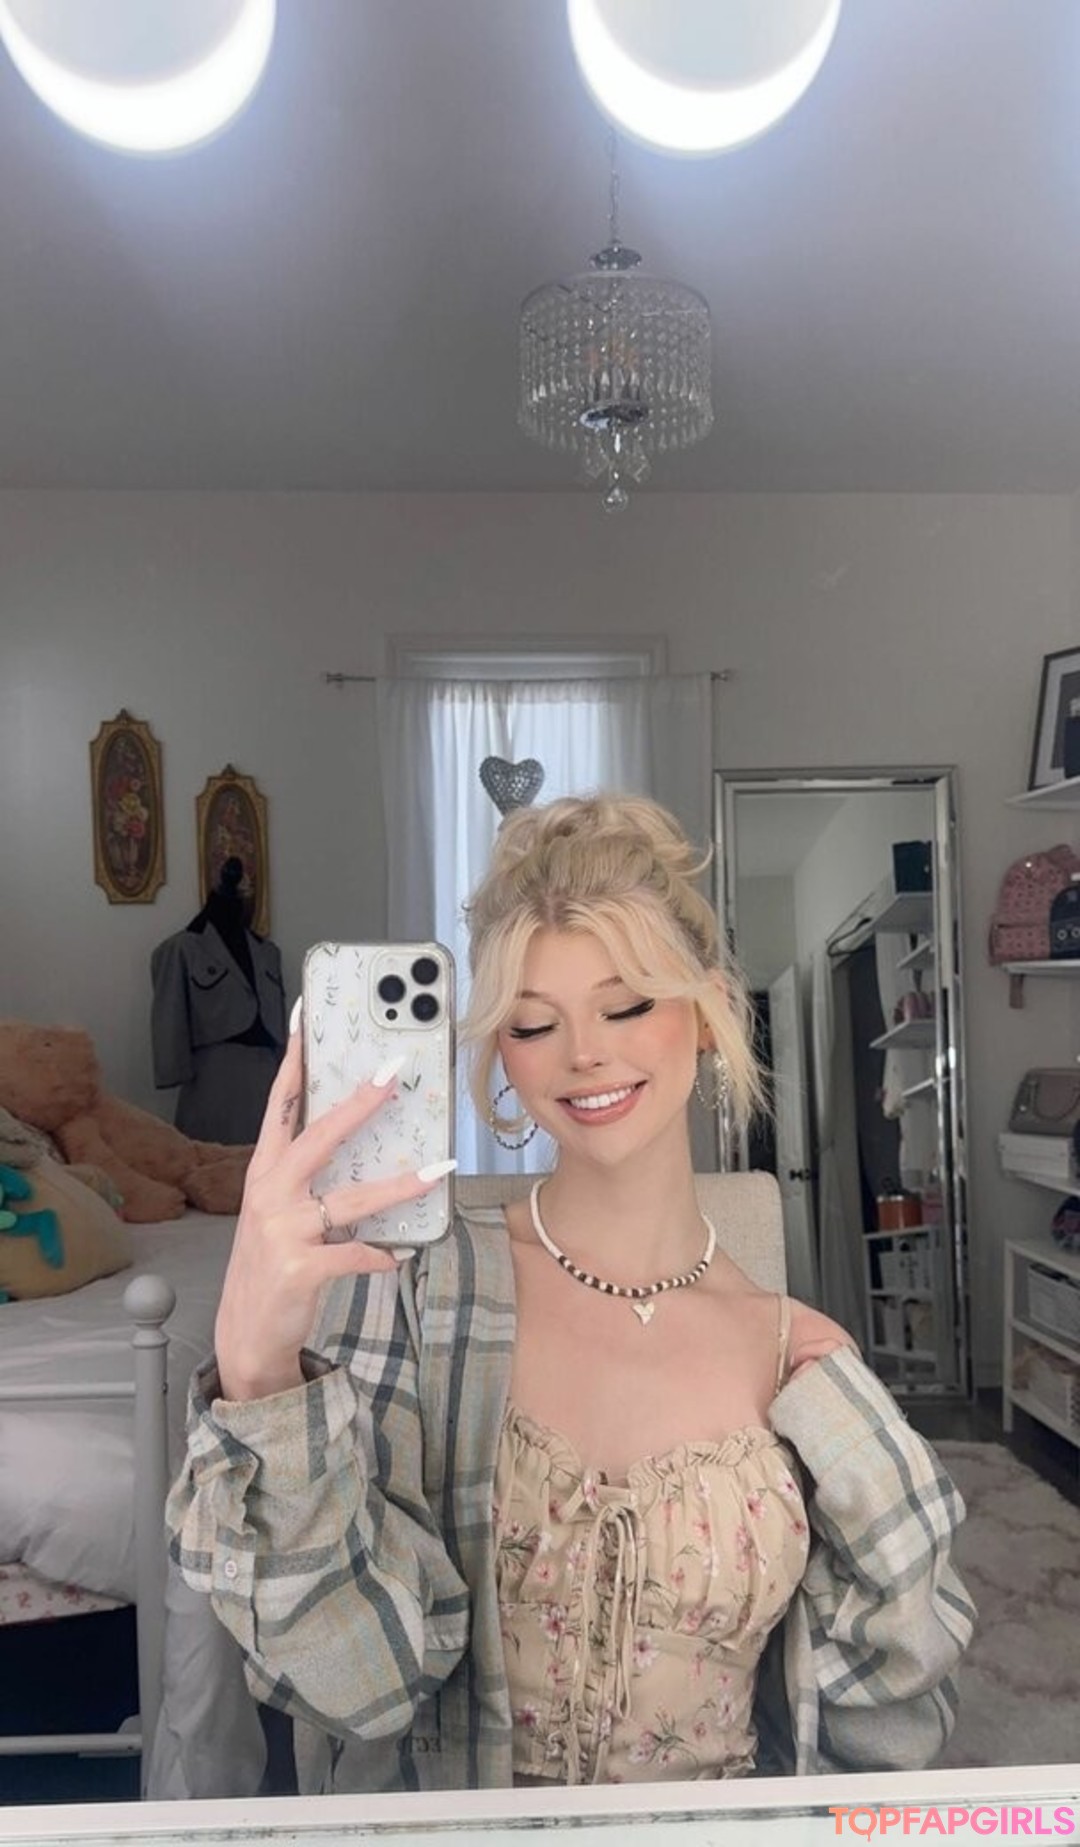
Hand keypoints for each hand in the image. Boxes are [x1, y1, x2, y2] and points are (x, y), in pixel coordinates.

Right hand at [214, 1029, 451, 1401]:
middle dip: (358, 1103)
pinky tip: (400, 1255)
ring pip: (351, 1199)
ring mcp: (283, 1231)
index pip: (280, 1104)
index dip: (294, 1061)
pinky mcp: (301, 1268)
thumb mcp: (279, 1211)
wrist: (245, 1331)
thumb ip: (309, 1176)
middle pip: (319, 1136)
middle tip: (393, 1074)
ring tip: (438, 1170)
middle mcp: (269, 1193)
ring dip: (399, 1185)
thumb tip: (363, 1138)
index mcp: (264, 1171)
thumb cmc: (271, 1262)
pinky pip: (356, 1254)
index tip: (308, 1019)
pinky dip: (382, 1255)